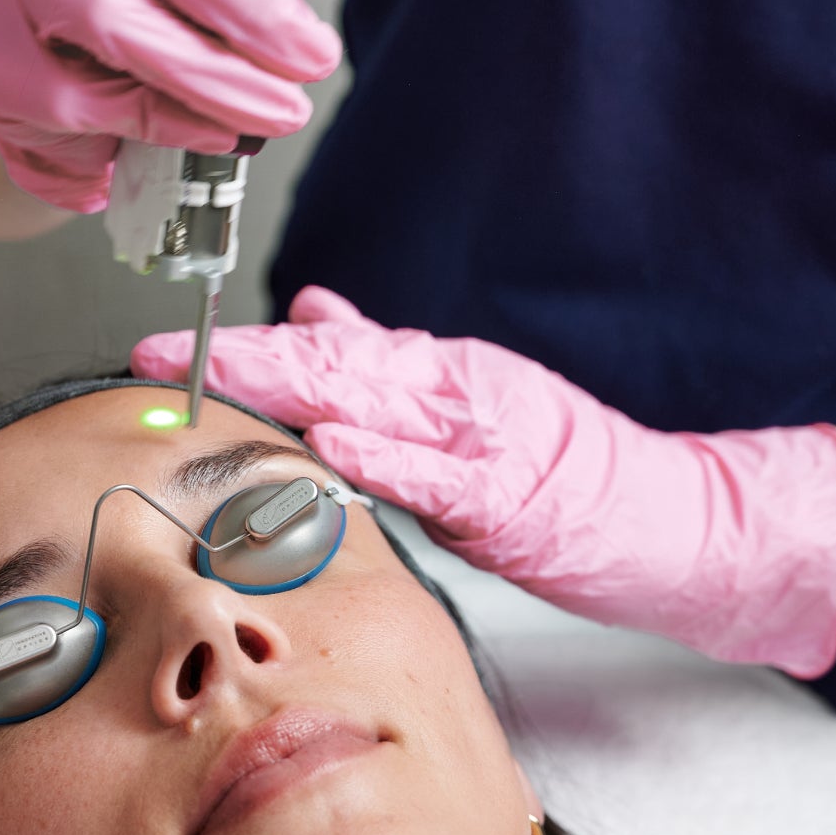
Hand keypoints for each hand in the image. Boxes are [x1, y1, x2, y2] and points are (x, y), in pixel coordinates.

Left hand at [131, 287, 835, 676]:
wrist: (681, 520)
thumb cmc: (571, 474)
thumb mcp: (470, 403)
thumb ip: (390, 365)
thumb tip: (313, 314)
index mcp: (438, 374)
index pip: (325, 350)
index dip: (241, 347)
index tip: (163, 348)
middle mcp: (453, 391)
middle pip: (331, 364)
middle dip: (237, 360)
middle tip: (154, 356)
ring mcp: (484, 440)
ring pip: (375, 402)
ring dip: (289, 387)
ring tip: (218, 377)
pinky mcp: (514, 497)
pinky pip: (437, 476)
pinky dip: (384, 456)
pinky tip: (332, 443)